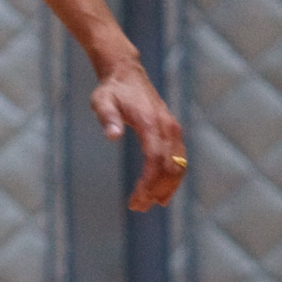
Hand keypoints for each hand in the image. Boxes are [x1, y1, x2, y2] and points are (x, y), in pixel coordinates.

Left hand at [91, 57, 187, 211]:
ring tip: (149, 204)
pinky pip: (179, 160)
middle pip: (170, 167)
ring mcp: (173, 129)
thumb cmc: (112, 90)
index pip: (155, 160)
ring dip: (167, 188)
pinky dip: (173, 178)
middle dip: (155, 190)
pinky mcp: (173, 132)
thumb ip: (107, 117)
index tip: (135, 200)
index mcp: (151, 122)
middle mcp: (167, 127)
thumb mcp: (102, 101)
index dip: (148, 184)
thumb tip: (113, 135)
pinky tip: (162, 192)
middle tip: (138, 207)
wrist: (127, 73)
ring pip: (179, 166)